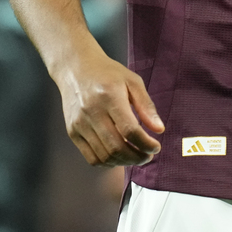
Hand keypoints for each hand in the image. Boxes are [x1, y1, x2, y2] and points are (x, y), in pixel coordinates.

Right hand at [54, 42, 164, 166]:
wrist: (76, 69)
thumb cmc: (107, 73)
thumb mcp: (132, 81)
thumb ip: (146, 105)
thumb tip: (159, 130)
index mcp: (110, 97)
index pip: (130, 130)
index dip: (146, 144)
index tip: (156, 147)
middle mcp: (93, 112)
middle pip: (116, 147)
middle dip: (137, 157)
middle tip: (148, 156)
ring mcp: (80, 124)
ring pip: (104, 156)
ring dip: (124, 162)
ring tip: (136, 156)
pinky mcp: (72, 132)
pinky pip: (91, 157)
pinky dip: (108, 162)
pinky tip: (119, 156)